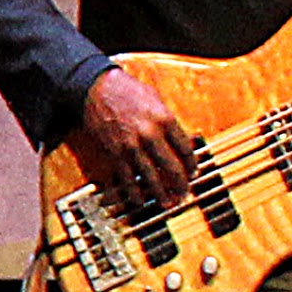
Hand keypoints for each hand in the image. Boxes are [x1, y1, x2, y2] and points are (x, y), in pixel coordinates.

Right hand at [67, 64, 201, 211]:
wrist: (97, 88)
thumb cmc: (127, 91)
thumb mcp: (156, 100)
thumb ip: (168, 121)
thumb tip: (179, 140)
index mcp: (165, 119)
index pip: (185, 149)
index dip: (192, 164)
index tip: (194, 172)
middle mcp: (150, 134)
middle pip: (172, 167)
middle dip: (180, 184)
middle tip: (184, 193)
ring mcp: (132, 146)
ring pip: (151, 177)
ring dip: (160, 193)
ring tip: (167, 202)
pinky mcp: (115, 152)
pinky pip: (127, 177)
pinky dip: (133, 191)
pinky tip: (139, 200)